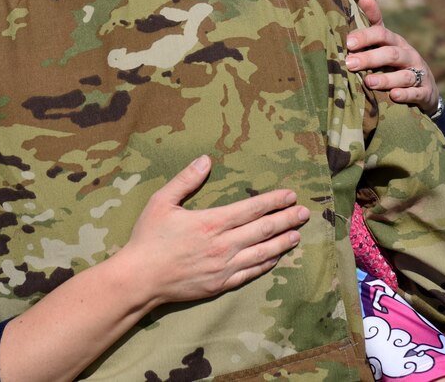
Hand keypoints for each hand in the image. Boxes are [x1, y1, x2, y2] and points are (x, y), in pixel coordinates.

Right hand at [119, 155, 308, 303]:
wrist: (140, 278)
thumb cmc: (148, 237)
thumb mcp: (161, 201)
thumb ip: (185, 180)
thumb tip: (205, 160)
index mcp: (210, 222)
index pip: (251, 209)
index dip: (272, 201)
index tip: (290, 195)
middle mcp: (223, 245)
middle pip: (263, 230)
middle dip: (286, 220)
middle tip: (304, 213)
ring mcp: (224, 267)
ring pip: (262, 253)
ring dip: (282, 242)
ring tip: (297, 234)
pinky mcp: (220, 284)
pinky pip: (250, 273)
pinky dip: (266, 264)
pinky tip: (275, 258)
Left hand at [346, 0, 438, 114]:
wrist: (423, 88)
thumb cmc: (394, 61)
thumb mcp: (384, 42)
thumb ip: (372, 24)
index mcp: (395, 42)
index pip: (381, 33)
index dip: (365, 36)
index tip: (348, 42)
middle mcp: (408, 55)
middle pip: (391, 53)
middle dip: (370, 58)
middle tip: (350, 63)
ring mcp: (418, 74)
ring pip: (404, 75)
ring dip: (386, 78)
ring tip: (369, 82)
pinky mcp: (425, 93)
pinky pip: (417, 93)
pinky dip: (406, 95)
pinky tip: (394, 96)